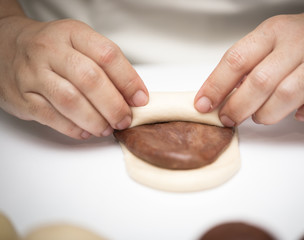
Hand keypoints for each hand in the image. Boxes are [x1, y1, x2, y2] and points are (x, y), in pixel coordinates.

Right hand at [0, 17, 147, 138]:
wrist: (4, 45)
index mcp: (72, 34)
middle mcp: (51, 50)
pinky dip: (73, 128)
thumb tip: (133, 95)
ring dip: (95, 120)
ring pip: (70, 100)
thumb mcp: (79, 44)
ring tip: (107, 128)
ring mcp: (33, 73)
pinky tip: (85, 132)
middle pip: (90, 79)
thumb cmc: (51, 49)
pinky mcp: (22, 96)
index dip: (129, 80)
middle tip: (124, 119)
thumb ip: (105, 66)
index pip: (108, 55)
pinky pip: (50, 116)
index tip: (140, 99)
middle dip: (113, 105)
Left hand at [195, 0, 303, 125]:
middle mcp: (298, 45)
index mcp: (273, 32)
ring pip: (287, 96)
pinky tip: (298, 114)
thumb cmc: (303, 36)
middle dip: (237, 107)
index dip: (215, 86)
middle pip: (260, 82)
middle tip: (228, 119)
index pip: (237, 60)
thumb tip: (221, 93)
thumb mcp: (270, 38)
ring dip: (266, 114)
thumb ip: (248, 63)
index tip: (203, 104)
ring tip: (260, 117)